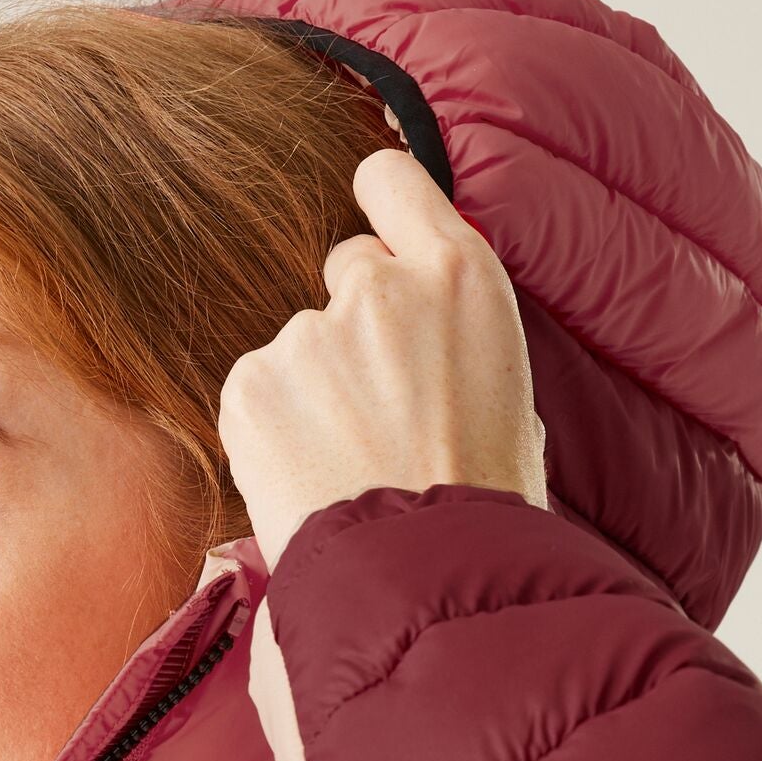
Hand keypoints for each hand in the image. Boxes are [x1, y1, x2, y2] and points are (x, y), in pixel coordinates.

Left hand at [217, 147, 548, 573]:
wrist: (423, 579)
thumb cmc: (482, 506)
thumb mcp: (510, 400)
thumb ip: (457, 341)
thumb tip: (429, 341)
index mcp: (463, 279)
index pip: (393, 181)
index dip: (378, 201)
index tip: (372, 230)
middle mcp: (380, 289)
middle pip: (346, 272)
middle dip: (355, 327)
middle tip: (377, 409)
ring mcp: (308, 333)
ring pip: (301, 347)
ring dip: (314, 391)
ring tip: (348, 464)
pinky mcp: (251, 382)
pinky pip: (259, 392)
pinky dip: (274, 429)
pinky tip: (309, 476)